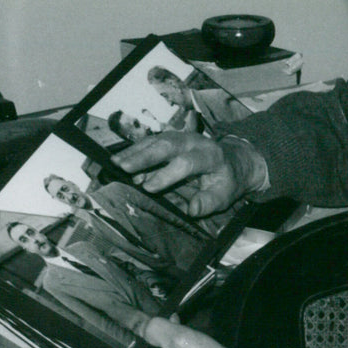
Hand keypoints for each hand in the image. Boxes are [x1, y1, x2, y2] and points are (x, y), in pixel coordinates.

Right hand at [111, 132, 263, 216]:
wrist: (232, 160)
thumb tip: (192, 210)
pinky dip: (135, 150)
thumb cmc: (226, 181)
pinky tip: (120, 159)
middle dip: (144, 156)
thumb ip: (209, 202)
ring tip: (115, 163)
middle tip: (122, 167)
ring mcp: (181, 137)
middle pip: (167, 145)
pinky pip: (152, 141)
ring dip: (135, 151)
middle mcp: (194, 141)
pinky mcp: (171, 138)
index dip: (167, 174)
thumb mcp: (225, 195)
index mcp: (210, 156)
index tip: (148, 188)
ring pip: (156, 140)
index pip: (187, 163)